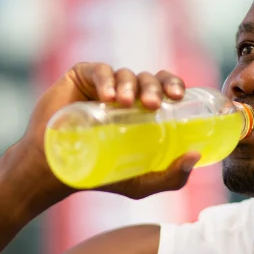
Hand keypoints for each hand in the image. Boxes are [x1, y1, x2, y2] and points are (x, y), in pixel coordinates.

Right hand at [19, 63, 199, 198]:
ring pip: (124, 73)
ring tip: (126, 103)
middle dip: (154, 86)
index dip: (173, 84)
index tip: (179, 97)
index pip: (164, 87)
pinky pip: (97, 70)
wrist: (57, 172)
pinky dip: (106, 80)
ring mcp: (102, 85)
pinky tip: (108, 96)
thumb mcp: (141, 183)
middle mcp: (126, 93)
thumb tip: (196, 157)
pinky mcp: (80, 78)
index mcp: (143, 109)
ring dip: (130, 84)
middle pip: (147, 78)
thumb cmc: (100, 175)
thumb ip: (171, 178)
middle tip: (153, 104)